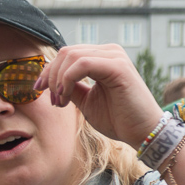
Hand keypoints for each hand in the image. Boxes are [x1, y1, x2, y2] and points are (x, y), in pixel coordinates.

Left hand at [35, 44, 163, 144]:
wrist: (144, 133)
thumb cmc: (120, 120)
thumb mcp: (87, 101)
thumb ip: (72, 87)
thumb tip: (50, 80)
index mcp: (103, 57)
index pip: (68, 54)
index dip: (49, 71)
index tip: (39, 91)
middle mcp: (110, 52)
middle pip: (66, 52)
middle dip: (50, 75)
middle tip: (51, 100)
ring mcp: (115, 57)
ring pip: (71, 56)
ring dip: (58, 80)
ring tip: (60, 102)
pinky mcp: (118, 66)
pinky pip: (81, 64)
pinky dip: (67, 79)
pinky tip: (66, 96)